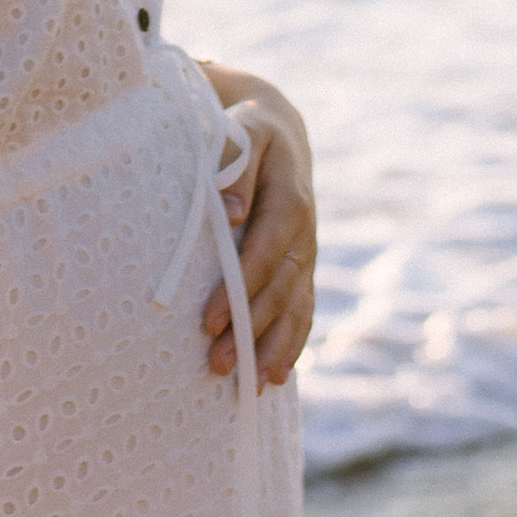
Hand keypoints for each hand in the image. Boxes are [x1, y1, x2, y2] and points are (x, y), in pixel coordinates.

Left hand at [197, 66, 316, 386]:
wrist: (279, 130)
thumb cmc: (247, 131)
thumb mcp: (241, 131)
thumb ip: (234, 164)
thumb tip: (230, 209)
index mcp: (289, 198)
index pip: (263, 251)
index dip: (239, 288)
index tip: (209, 322)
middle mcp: (304, 231)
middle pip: (280, 289)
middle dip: (251, 330)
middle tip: (217, 365)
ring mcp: (307, 252)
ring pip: (296, 306)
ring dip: (274, 347)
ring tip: (253, 386)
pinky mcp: (303, 266)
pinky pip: (303, 309)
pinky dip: (292, 343)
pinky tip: (277, 375)